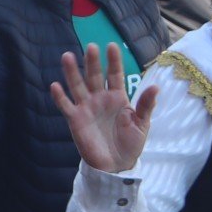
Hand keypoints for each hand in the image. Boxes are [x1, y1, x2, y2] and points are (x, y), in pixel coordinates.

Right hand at [50, 44, 157, 174]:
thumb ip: (146, 105)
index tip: (111, 46)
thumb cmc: (130, 143)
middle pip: (95, 76)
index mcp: (117, 97)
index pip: (115, 74)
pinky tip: (55, 85)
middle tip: (90, 47)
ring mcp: (86, 107)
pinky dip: (60, 97)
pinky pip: (65, 106)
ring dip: (72, 72)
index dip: (113, 61)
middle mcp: (100, 98)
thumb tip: (155, 86)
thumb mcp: (142, 124)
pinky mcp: (75, 120)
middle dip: (92, 62)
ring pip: (78, 86)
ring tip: (67, 56)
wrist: (117, 165)